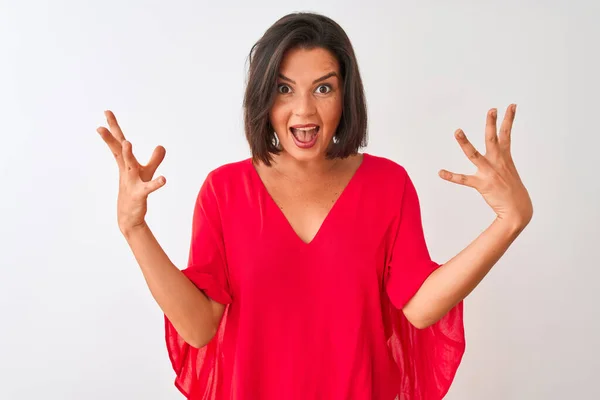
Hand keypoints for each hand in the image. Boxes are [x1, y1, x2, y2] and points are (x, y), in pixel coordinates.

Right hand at [97, 110, 166, 234]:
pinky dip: (156, 183)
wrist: (129, 216)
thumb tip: (161, 146)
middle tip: (99, 126)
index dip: (114, 128)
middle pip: (118, 151)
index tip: (107, 111)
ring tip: (127, 143)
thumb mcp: (146, 173)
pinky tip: (164, 179)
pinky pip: (148, 188)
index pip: (119, 142)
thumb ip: (154, 160)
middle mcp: (126, 170)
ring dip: (127, 155)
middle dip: (110, 138)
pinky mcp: (139, 194)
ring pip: (129, 166)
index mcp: (125, 163)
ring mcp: (131, 182)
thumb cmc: (136, 191)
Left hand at [439, 104, 532, 228]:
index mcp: (505, 157)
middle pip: (493, 138)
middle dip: (492, 123)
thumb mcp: (509, 172)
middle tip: (491, 109)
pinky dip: (451, 176)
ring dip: (465, 142)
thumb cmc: (513, 191)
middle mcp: (497, 162)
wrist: (518, 209)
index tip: (511, 106)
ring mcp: (489, 172)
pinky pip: (463, 179)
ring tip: (458, 131)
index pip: (507, 134)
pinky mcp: (481, 184)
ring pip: (474, 154)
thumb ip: (501, 162)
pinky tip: (441, 172)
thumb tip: (497, 157)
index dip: (509, 119)